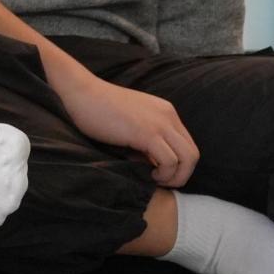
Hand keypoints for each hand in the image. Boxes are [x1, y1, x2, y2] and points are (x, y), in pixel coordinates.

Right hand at [60, 74, 197, 186]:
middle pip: (193, 154)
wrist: (80, 92)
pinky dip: (162, 174)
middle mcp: (167, 116)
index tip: (158, 171)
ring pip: (187, 159)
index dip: (178, 164)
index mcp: (165, 111)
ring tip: (154, 178)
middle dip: (181, 174)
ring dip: (174, 176)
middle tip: (160, 181)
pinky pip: (169, 161)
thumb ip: (145, 137)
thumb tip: (151, 163)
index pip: (187, 144)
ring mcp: (159, 124)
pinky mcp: (147, 133)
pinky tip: (146, 173)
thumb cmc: (96, 108)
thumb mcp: (130, 121)